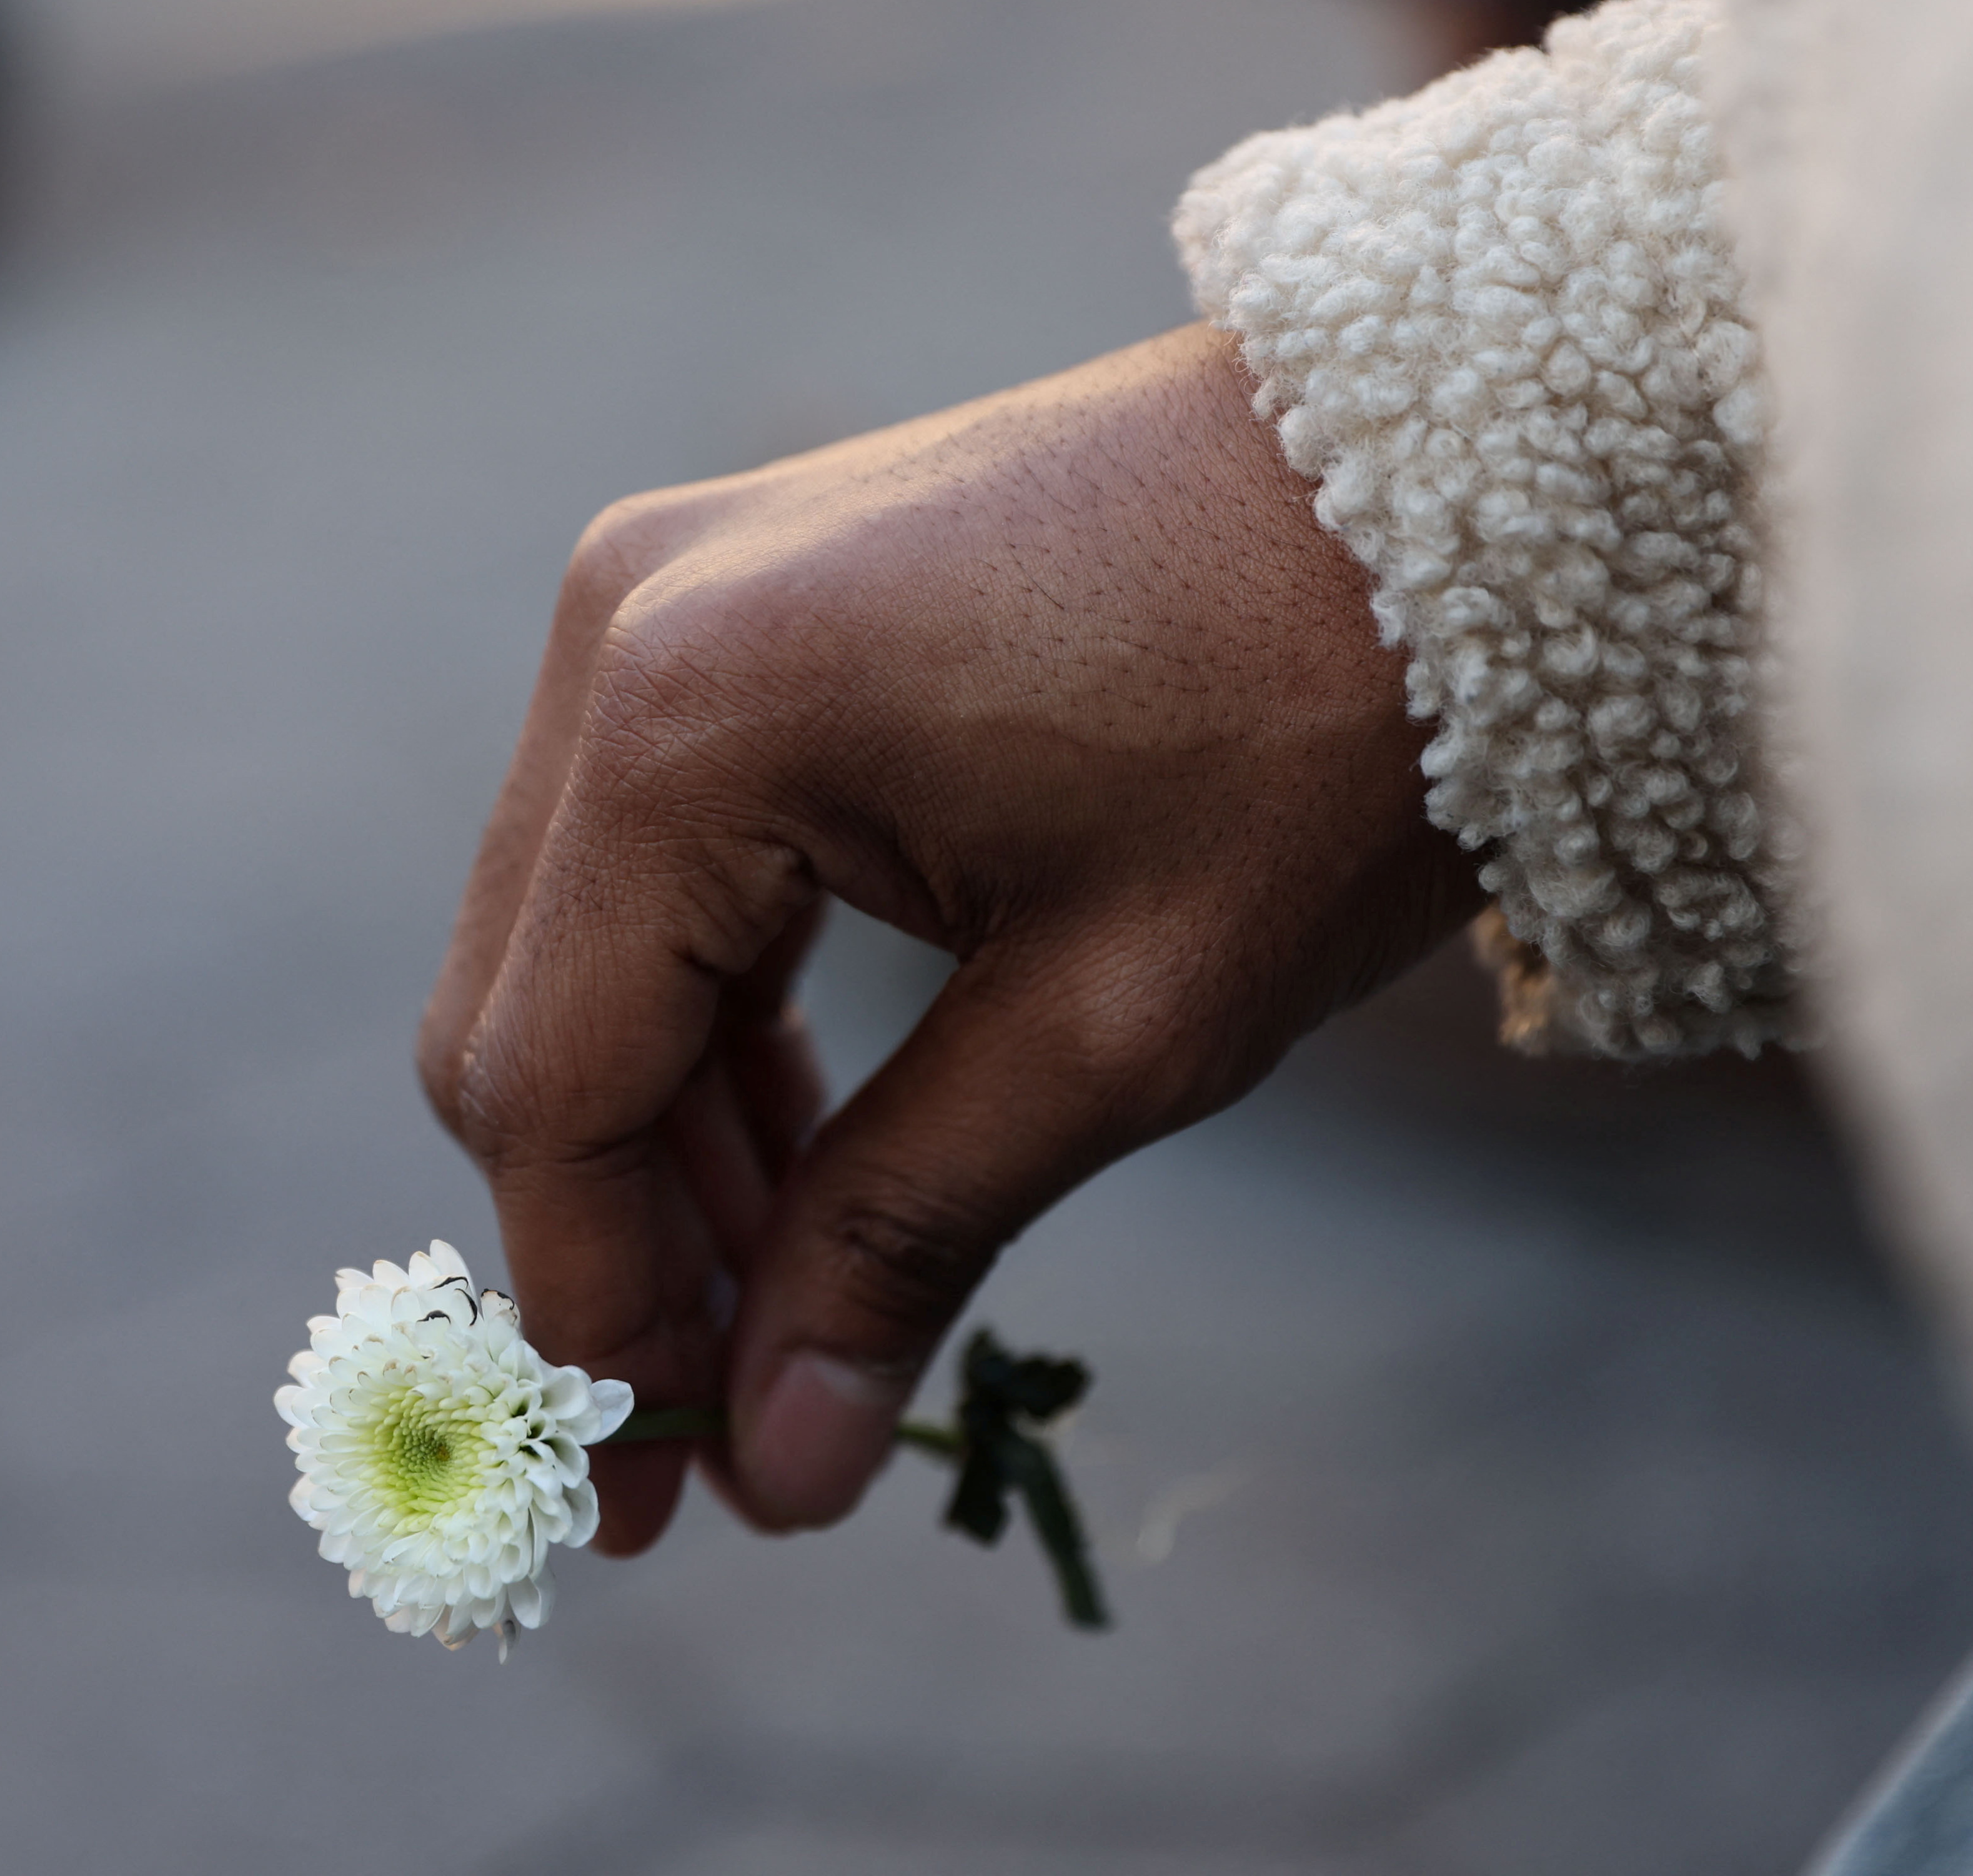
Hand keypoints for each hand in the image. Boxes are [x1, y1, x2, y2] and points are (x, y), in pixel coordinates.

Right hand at [416, 323, 1477, 1551]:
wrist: (1449, 481)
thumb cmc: (1319, 735)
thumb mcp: (1120, 1026)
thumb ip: (905, 1240)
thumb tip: (773, 1471)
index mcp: (693, 718)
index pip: (550, 1087)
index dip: (597, 1314)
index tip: (672, 1491)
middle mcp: (625, 627)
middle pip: (523, 1017)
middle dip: (613, 1238)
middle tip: (727, 1428)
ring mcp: (664, 593)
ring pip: (571, 946)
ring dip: (660, 1140)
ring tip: (785, 1314)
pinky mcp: (732, 597)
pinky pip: (650, 855)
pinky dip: (706, 1013)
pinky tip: (805, 1150)